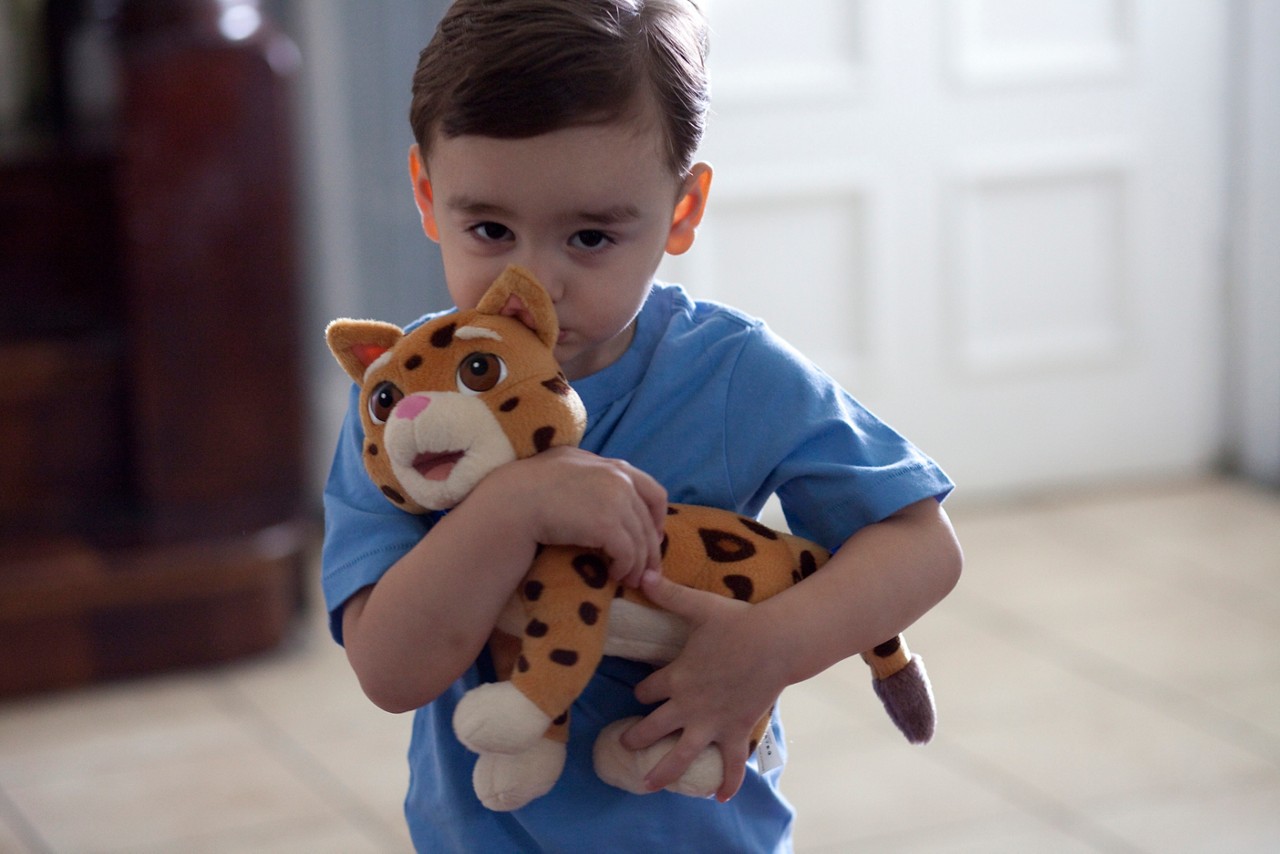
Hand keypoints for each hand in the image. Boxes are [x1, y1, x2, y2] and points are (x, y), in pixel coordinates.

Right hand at [490, 447, 666, 586]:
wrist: (513, 501)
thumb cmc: (529, 488)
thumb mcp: (565, 467)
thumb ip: (589, 474)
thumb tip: (601, 491)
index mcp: (611, 465)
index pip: (651, 490)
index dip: (657, 518)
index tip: (653, 537)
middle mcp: (618, 478)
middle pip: (648, 519)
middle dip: (651, 548)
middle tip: (648, 570)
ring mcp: (615, 499)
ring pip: (641, 539)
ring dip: (639, 564)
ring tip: (631, 580)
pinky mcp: (607, 524)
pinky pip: (628, 553)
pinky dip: (626, 567)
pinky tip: (616, 574)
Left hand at [620, 571, 789, 801]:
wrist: (776, 643)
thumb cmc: (738, 623)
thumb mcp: (700, 606)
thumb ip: (670, 593)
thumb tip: (644, 572)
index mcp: (675, 677)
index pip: (646, 691)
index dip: (642, 692)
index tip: (642, 694)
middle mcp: (687, 705)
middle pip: (652, 728)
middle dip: (636, 737)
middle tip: (626, 744)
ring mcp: (711, 722)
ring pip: (680, 755)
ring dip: (663, 772)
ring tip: (648, 786)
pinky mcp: (735, 731)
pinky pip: (731, 763)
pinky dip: (727, 782)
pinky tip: (720, 799)